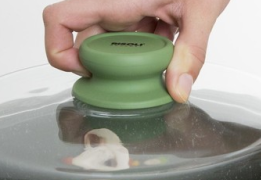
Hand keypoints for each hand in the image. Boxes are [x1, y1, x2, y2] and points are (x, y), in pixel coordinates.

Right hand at [43, 0, 229, 102]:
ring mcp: (128, 10)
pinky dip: (150, 53)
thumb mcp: (201, 8)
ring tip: (159, 64)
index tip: (88, 71)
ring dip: (134, 62)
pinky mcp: (143, 14)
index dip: (59, 50)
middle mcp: (114, 5)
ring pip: (114, 46)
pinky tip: (170, 51)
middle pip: (87, 42)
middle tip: (131, 82)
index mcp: (114, 0)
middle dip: (108, 67)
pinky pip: (135, 40)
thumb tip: (177, 89)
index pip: (59, 19)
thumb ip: (191, 51)